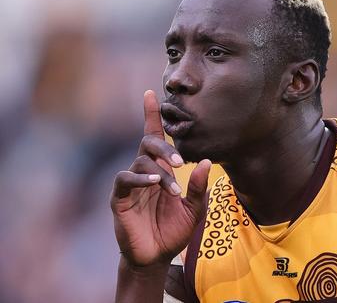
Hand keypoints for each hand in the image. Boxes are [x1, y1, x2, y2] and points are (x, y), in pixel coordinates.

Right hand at [110, 90, 209, 267]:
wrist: (158, 257)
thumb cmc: (175, 229)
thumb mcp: (195, 208)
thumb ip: (199, 186)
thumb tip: (203, 162)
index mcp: (160, 169)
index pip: (155, 137)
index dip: (152, 115)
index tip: (152, 92)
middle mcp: (143, 171)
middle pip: (147, 143)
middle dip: (164, 148)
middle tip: (180, 163)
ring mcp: (130, 184)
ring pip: (140, 162)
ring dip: (160, 173)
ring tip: (173, 189)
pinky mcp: (120, 199)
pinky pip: (125, 180)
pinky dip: (139, 179)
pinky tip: (154, 184)